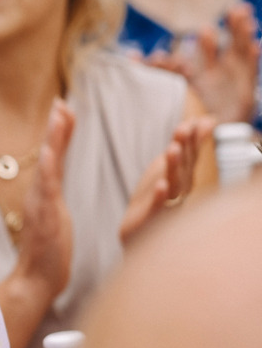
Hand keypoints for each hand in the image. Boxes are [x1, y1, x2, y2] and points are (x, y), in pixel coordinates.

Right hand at [12, 99, 75, 301]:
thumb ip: (54, 205)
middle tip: (62, 101)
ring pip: (48, 163)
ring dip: (53, 137)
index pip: (53, 158)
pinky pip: (47, 186)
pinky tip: (48, 150)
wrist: (36, 281)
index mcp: (45, 195)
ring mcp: (40, 203)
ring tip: (59, 114)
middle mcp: (39, 194)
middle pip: (49, 154)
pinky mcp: (44, 215)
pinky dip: (47, 166)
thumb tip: (56, 195)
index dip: (59, 134)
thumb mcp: (56, 223)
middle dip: (56, 127)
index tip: (64, 109)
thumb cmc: (49, 257)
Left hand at [119, 115, 213, 244]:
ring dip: (173, 167)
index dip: (194, 139)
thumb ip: (186, 144)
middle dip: (184, 147)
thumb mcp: (171, 166)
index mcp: (184, 177)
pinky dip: (161, 197)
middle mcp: (180, 190)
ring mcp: (168, 204)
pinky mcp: (151, 217)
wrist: (138, 228)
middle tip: (182, 129)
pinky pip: (158, 207)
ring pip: (173, 184)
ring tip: (172, 150)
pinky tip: (161, 185)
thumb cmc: (158, 194)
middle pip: (184, 166)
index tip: (196, 121)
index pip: (191, 156)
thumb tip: (208, 119)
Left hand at [142, 3, 258, 122]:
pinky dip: (253, 58)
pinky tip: (255, 46)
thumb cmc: (186, 116)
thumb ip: (155, 73)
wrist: (202, 139)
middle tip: (236, 8)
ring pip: (241, 53)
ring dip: (244, 35)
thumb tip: (131, 55)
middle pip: (231, 45)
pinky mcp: (245, 94)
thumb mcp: (169, 90)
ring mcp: (234, 81)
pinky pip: (250, 73)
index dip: (210, 38)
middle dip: (234, 27)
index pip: (209, 49)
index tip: (206, 26)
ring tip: (246, 19)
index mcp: (204, 71)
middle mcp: (221, 72)